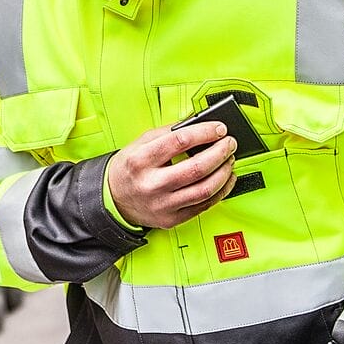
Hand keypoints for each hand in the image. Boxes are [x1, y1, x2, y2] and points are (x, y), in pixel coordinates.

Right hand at [106, 121, 237, 228]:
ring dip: (224, 172)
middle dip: (220, 152)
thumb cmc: (130, 169)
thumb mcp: (140, 143)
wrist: (114, 199)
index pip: (179, 141)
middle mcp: (151, 184)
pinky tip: (226, 178)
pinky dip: (222, 190)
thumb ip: (168, 133)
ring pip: (205, 189)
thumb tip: (199, 124)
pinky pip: (205, 205)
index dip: (204, 132)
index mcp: (140, 160)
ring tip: (229, 160)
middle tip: (229, 143)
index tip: (219, 128)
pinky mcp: (172, 219)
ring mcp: (163, 205)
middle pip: (197, 168)